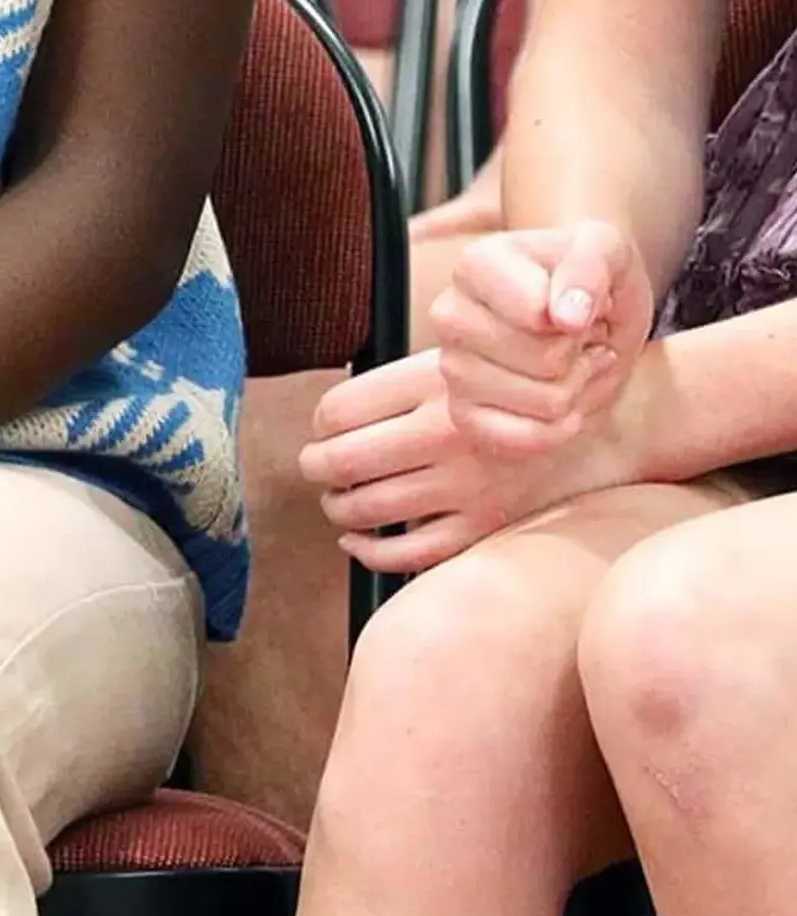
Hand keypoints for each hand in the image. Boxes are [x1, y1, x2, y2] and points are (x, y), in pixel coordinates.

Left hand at [302, 348, 634, 572]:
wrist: (602, 424)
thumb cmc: (518, 389)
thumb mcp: (462, 362)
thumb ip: (400, 385)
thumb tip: (331, 416)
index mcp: (433, 384)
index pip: (337, 410)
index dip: (319, 422)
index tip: (322, 427)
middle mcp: (445, 436)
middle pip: (341, 461)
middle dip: (315, 466)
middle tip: (313, 464)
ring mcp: (465, 487)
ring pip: (367, 509)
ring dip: (337, 506)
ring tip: (335, 497)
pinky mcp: (483, 528)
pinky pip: (408, 554)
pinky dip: (369, 551)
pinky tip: (356, 538)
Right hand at [430, 220, 652, 455]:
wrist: (582, 313)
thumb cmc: (590, 276)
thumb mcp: (607, 249)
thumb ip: (589, 267)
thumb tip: (566, 316)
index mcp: (475, 264)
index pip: (537, 313)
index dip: (579, 317)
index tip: (580, 304)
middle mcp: (451, 315)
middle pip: (546, 362)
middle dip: (582, 356)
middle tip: (582, 339)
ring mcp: (451, 368)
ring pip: (545, 405)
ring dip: (577, 390)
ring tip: (571, 364)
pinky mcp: (462, 415)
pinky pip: (525, 441)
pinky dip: (560, 429)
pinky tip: (558, 398)